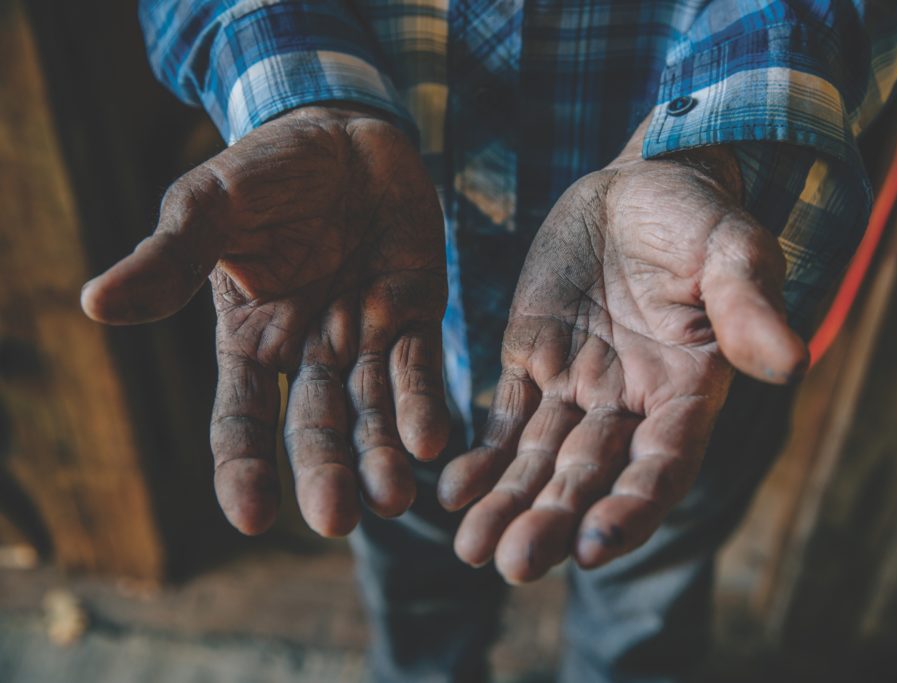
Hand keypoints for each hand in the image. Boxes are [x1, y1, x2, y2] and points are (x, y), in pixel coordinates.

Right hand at [82, 106, 447, 536]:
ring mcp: (361, 337)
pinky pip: (419, 368)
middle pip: (314, 429)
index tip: (252, 519)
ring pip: (372, 411)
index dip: (243, 469)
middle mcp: (306, 351)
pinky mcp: (411, 314)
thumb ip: (171, 258)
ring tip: (396, 498)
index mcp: (249, 339)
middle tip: (338, 521)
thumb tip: (95, 303)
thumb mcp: (211, 207)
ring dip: (382, 456)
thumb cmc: (267, 170)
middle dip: (326, 474)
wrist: (344, 134)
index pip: (241, 419)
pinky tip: (434, 440)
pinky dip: (425, 403)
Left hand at [438, 116, 805, 582]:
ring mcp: (578, 387)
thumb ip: (750, 304)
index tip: (594, 550)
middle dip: (554, 522)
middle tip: (512, 565)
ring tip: (470, 549)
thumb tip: (792, 362)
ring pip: (541, 461)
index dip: (631, 509)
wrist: (636, 189)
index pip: (662, 465)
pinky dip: (482, 458)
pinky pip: (504, 420)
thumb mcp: (731, 247)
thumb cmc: (695, 217)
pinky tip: (452, 491)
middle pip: (591, 477)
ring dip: (509, 506)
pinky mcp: (532, 362)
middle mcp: (631, 404)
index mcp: (688, 390)